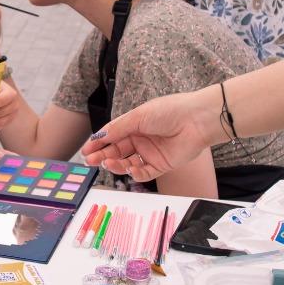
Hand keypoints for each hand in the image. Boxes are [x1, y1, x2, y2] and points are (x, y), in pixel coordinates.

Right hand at [81, 89, 219, 181]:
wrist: (197, 120)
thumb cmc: (169, 111)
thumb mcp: (138, 117)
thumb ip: (118, 129)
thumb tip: (99, 136)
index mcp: (135, 124)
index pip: (112, 135)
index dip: (98, 142)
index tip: (86, 150)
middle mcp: (142, 139)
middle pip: (117, 151)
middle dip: (103, 155)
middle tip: (91, 160)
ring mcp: (151, 153)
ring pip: (128, 163)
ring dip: (117, 164)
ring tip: (109, 162)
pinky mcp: (162, 165)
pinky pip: (144, 173)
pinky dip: (135, 173)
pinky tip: (130, 168)